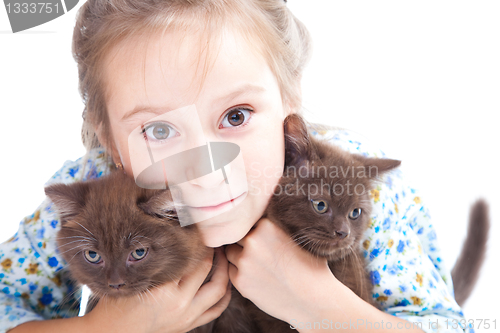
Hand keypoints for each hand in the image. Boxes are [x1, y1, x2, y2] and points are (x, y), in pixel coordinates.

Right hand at [83, 247, 230, 332]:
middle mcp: (179, 303)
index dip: (196, 242)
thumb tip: (170, 238)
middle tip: (212, 240)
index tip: (199, 231)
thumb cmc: (118, 303)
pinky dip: (225, 295)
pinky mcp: (190, 325)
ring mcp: (187, 316)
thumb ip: (153, 263)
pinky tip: (225, 282)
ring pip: (218, 289)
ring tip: (223, 256)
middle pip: (206, 269)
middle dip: (212, 251)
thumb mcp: (133, 279)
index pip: (188, 258)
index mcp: (163, 289)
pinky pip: (217, 309)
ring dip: (224, 270)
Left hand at [225, 218, 338, 323]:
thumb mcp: (294, 237)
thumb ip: (271, 229)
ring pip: (230, 253)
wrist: (314, 300)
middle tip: (260, 255)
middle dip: (243, 244)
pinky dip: (239, 273)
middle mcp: (252, 240)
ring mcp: (244, 261)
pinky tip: (258, 279)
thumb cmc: (309, 268)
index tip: (261, 241)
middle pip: (235, 236)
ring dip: (238, 258)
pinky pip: (230, 271)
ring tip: (260, 267)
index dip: (252, 231)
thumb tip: (254, 224)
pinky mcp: (240, 281)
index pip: (246, 222)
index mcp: (266, 225)